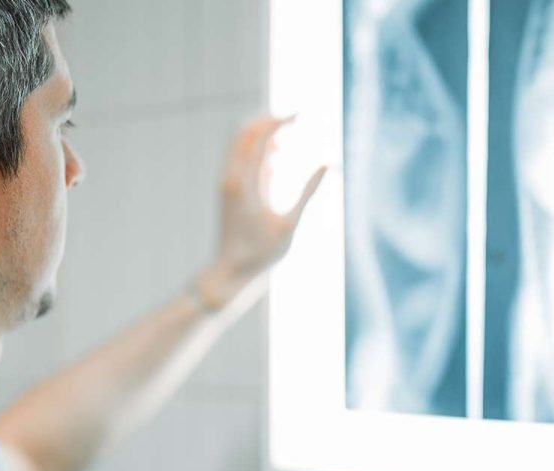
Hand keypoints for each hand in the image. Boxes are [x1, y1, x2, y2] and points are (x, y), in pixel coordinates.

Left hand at [200, 116, 326, 304]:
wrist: (229, 271)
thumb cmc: (260, 254)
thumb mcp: (289, 224)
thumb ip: (308, 193)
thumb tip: (327, 165)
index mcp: (244, 184)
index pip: (258, 138)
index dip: (279, 121)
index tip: (300, 115)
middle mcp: (231, 179)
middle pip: (244, 132)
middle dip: (269, 121)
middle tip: (294, 119)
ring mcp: (227, 183)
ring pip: (240, 143)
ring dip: (263, 136)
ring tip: (288, 144)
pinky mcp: (228, 189)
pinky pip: (240, 157)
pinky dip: (258, 150)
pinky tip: (278, 157)